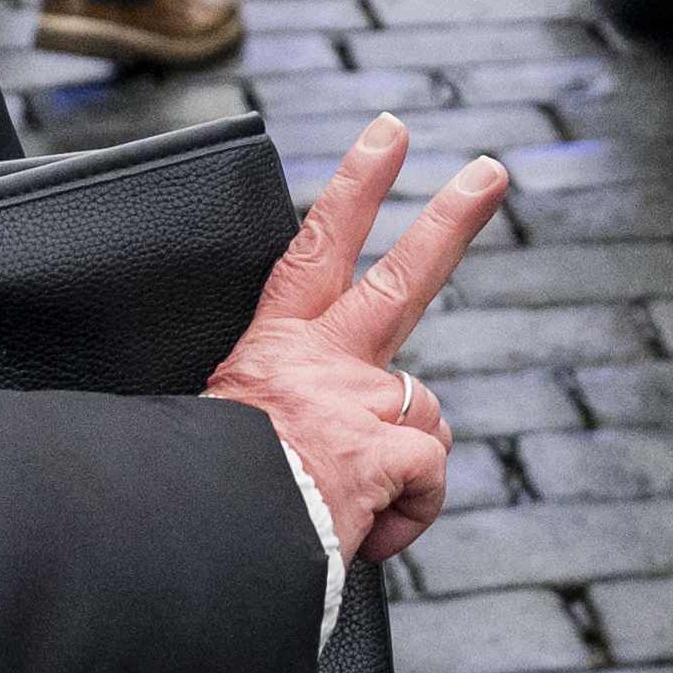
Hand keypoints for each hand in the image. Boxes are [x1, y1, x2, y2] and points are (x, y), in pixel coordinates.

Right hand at [202, 110, 504, 569]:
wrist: (184, 537)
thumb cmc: (199, 496)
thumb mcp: (216, 427)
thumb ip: (269, 414)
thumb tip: (304, 448)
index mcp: (273, 349)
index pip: (315, 249)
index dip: (355, 186)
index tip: (388, 136)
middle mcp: (322, 363)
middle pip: (401, 278)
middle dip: (451, 219)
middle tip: (488, 172)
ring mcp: (357, 403)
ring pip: (425, 417)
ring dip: (403, 465)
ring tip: (347, 505)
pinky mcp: (384, 452)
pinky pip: (427, 477)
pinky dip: (406, 514)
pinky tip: (360, 533)